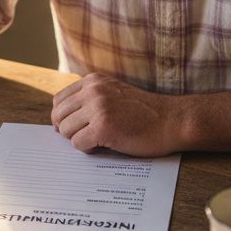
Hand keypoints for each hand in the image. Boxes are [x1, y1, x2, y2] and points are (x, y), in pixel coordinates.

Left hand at [50, 73, 179, 156]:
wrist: (171, 120)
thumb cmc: (144, 113)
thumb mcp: (113, 93)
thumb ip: (90, 99)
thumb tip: (60, 121)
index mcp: (93, 81)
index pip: (59, 100)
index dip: (63, 117)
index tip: (74, 127)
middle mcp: (93, 91)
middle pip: (59, 116)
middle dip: (68, 130)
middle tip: (84, 137)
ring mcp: (98, 108)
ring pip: (66, 131)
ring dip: (79, 140)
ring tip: (99, 140)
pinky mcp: (103, 127)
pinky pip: (78, 143)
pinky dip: (88, 149)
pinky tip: (105, 145)